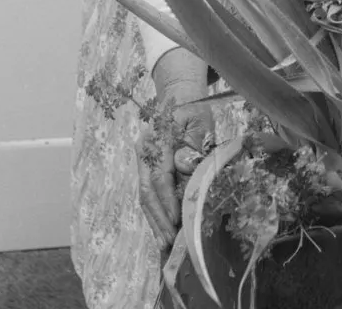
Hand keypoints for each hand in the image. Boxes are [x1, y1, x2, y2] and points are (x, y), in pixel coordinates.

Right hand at [137, 52, 211, 250]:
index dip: (167, 200)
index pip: (160, 175)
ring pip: (144, 194)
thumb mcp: (200, 120)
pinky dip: (154, 211)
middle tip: (170, 240)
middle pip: (147, 189)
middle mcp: (144, 149)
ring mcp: (142, 159)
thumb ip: (193, 143)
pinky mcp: (145, 167)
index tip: (177, 219)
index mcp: (156, 137)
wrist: (180, 98)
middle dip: (158, 216)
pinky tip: (162, 228)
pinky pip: (147, 192)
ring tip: (165, 241)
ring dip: (155, 219)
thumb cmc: (194, 111)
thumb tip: (182, 166)